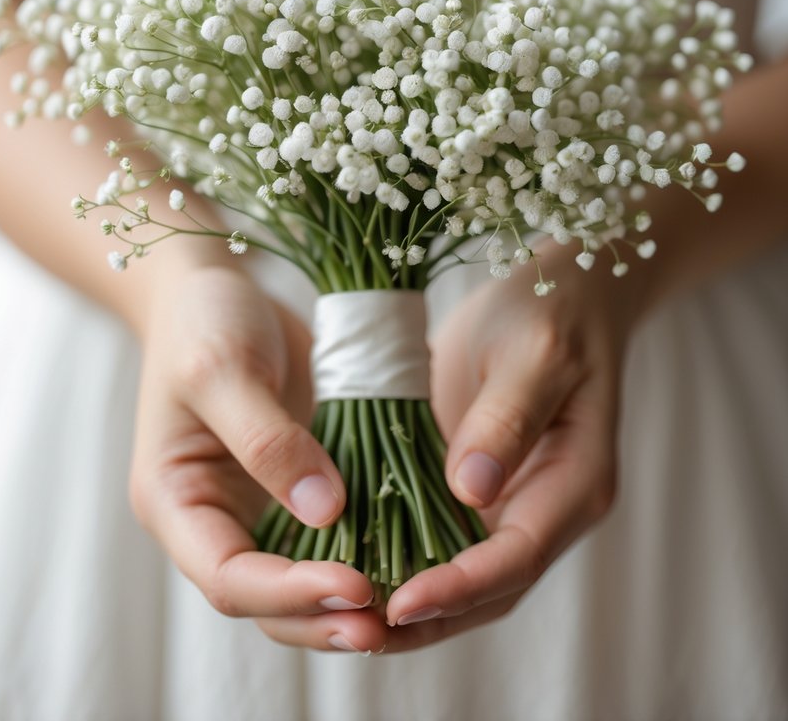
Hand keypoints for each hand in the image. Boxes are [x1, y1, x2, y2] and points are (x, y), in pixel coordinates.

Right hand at [129, 264, 386, 653]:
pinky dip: (364, 552)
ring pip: (300, 580)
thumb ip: (269, 441)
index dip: (288, 593)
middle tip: (387, 621)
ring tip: (405, 608)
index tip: (354, 585)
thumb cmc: (204, 320)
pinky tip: (410, 558)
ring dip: (346, 601)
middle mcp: (213, 519)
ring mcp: (255, 507)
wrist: (213, 288)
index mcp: (175, 501)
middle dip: (321, 616)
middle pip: (264, 601)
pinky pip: (330, 535)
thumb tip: (326, 512)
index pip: (227, 577)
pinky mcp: (296, 486)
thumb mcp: (224, 369)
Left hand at [383, 249, 633, 648]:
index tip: (400, 602)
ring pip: (464, 579)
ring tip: (344, 619)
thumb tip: (471, 491)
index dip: (461, 587)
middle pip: (491, 590)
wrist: (561, 288)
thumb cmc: (552, 309)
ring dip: (411, 605)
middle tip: (357, 631)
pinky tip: (352, 566)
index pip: (518, 558)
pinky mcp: (478, 488)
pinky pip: (441, 539)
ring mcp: (514, 503)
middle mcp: (548, 508)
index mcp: (577, 483)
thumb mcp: (535, 352)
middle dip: (428, 617)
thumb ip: (508, 418)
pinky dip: (403, 561)